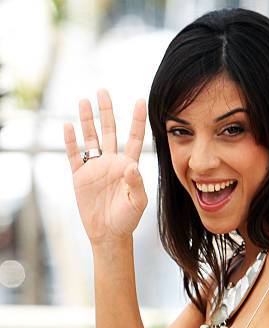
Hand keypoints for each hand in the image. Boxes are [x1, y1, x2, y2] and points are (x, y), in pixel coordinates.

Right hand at [63, 89, 147, 244]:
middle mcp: (112, 162)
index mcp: (129, 166)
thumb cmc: (128, 220)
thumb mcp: (137, 203)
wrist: (109, 234)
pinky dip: (70, 141)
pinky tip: (68, 126)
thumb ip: (136, 183)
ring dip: (87, 120)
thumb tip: (131, 166)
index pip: (134, 138)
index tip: (140, 100)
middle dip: (106, 111)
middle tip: (103, 91)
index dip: (137, 120)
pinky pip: (74, 155)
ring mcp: (95, 168)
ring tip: (84, 100)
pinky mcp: (81, 177)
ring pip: (91, 139)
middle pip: (109, 131)